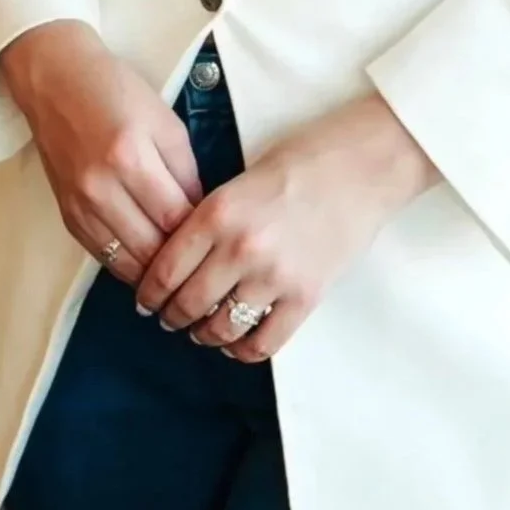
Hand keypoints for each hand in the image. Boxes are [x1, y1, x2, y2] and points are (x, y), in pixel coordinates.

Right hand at [0, 20, 203, 277]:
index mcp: (130, 156)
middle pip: (150, 249)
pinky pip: (102, 257)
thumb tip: (197, 214)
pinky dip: (127, 263)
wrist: (56, 82)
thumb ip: (185, 170)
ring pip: (126, 263)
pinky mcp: (67, 216)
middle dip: (178, 257)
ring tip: (175, 266)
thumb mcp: (165, 121)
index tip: (213, 236)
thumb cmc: (116, 92)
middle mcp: (101, 188)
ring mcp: (80, 206)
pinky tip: (145, 259)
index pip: (174, 218)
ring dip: (153, 269)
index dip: (197, 233)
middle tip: (198, 256)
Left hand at [134, 91, 436, 362]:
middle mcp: (241, 248)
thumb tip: (180, 258)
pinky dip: (243, 350)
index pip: (165, 268)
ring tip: (202, 330)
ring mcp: (275, 277)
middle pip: (187, 303)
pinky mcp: (305, 297)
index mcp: (219, 211)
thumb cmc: (303, 159)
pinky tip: (237, 342)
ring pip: (220, 328)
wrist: (363, 165)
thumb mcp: (242, 177)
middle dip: (172, 316)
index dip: (149, 292)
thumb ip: (211, 217)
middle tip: (169, 318)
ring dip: (204, 335)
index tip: (146, 300)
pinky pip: (263, 343)